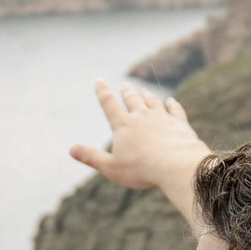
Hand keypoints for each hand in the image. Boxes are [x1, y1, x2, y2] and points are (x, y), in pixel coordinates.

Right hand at [68, 82, 213, 233]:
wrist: (176, 164)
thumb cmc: (141, 169)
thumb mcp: (111, 167)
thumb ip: (91, 157)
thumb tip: (71, 149)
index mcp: (123, 125)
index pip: (109, 104)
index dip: (103, 92)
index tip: (99, 80)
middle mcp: (141, 116)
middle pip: (132, 100)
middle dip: (127, 92)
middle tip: (125, 85)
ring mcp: (162, 117)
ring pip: (152, 102)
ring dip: (147, 96)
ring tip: (143, 91)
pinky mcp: (179, 123)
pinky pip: (175, 110)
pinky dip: (172, 105)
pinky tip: (171, 102)